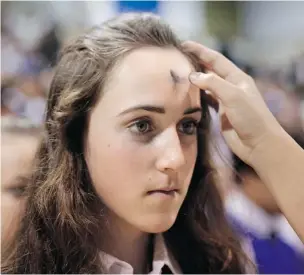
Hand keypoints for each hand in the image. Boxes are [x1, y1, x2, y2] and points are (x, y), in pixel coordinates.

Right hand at [182, 41, 284, 165]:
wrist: (258, 143)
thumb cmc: (251, 117)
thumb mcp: (233, 96)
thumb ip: (213, 83)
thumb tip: (192, 76)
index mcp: (236, 78)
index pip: (216, 59)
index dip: (200, 51)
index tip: (184, 45)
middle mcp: (230, 86)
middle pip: (210, 70)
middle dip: (196, 62)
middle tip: (178, 57)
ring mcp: (225, 100)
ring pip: (206, 85)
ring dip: (194, 79)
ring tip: (179, 73)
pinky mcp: (220, 113)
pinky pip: (205, 100)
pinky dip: (196, 95)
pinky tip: (186, 93)